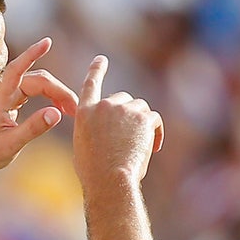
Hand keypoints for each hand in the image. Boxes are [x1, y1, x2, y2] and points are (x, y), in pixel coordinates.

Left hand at [0, 37, 78, 180]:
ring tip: (70, 111)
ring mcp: (5, 96)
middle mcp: (1, 92)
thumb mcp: (11, 144)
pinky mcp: (9, 102)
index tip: (48, 42)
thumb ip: (34, 128)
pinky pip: (32, 91)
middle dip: (58, 90)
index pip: (18, 69)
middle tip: (75, 110)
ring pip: (36, 84)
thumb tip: (57, 113)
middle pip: (36, 79)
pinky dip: (48, 96)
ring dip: (55, 93)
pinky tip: (58, 108)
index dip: (33, 54)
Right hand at [72, 55, 163, 182]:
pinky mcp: (143, 117)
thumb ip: (92, 131)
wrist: (109, 180)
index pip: (91, 85)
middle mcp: (103, 105)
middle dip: (128, 115)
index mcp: (84, 113)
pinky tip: (154, 147)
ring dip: (142, 123)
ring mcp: (124, 109)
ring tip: (141, 145)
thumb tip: (104, 133)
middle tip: (131, 137)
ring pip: (140, 108)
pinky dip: (156, 132)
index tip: (101, 59)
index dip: (96, 70)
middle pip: (122, 99)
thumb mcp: (83, 148)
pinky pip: (154, 119)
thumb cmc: (95, 174)